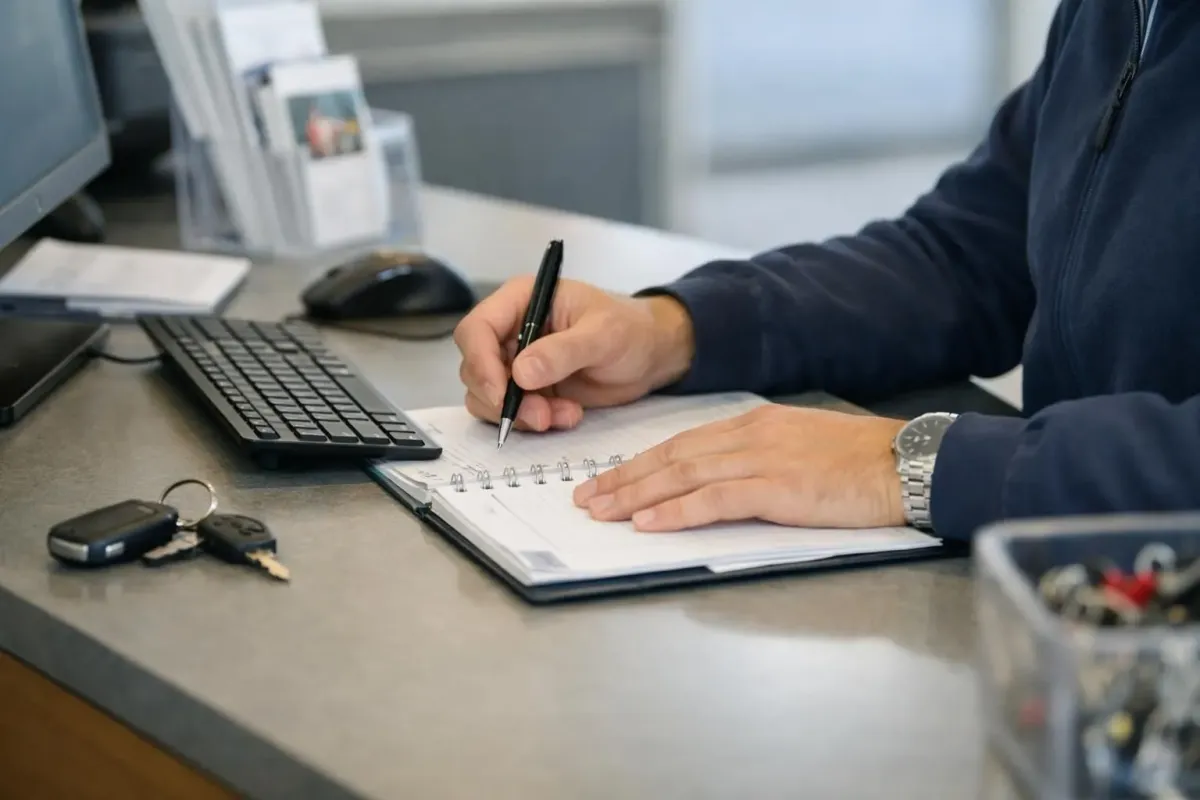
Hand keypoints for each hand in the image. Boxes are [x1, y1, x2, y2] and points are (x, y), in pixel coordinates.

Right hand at [453, 276, 694, 430]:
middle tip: (540, 415)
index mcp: (521, 300)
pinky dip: (535, 422)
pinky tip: (569, 416)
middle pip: (475, 367)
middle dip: (502, 398)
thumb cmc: (630, 329)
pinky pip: (512, 413)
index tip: (501, 393)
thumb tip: (521, 372)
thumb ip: (563, 351)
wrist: (649, 355)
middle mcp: (511, 330)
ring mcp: (516, 362)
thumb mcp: (603, 335)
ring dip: (520, 415)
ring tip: (564, 415)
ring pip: (488, 396)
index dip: (480, 362)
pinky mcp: (528, 390)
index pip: (476, 328)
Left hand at [572, 404, 908, 530]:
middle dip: (623, 478)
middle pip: (671, 456)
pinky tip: (648, 523)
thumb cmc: (858, 462)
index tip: (608, 479)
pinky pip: (714, 500)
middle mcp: (749, 436)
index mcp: (753, 424)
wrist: (906, 461)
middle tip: (586, 497)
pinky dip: (676, 512)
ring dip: (636, 496)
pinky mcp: (777, 488)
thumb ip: (757, 458)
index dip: (639, 463)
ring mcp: (762, 460)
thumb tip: (719, 481)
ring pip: (682, 475)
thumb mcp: (798, 448)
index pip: (681, 443)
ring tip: (602, 511)